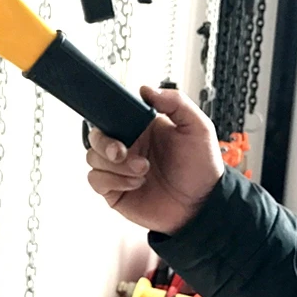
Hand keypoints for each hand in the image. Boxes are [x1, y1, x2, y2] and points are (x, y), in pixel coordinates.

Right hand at [86, 86, 224, 234]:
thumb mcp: (197, 128)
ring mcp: (118, 169)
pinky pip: (96, 180)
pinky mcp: (115, 190)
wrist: (203, 206)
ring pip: (93, 157)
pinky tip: (134, 183)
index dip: (108, 118)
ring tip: (142, 171)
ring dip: (116, 166)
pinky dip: (112, 181)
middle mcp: (127, 146)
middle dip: (105, 143)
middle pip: (95, 136)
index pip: (111, 115)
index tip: (120, 126)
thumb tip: (147, 89)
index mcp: (139, 128)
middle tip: (123, 152)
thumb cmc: (201, 169)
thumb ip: (176, 102)